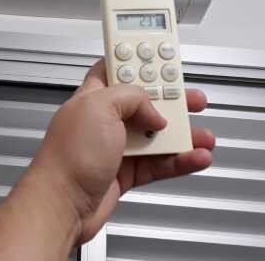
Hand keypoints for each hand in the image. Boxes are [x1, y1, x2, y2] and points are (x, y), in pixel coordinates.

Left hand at [31, 59, 214, 243]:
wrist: (62, 204)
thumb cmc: (68, 156)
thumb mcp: (100, 107)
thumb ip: (131, 97)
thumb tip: (152, 110)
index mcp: (94, 96)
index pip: (119, 69)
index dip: (140, 63)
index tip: (163, 60)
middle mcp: (105, 119)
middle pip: (145, 102)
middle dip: (172, 100)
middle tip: (192, 98)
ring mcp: (116, 146)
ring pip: (156, 135)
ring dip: (182, 135)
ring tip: (203, 134)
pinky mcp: (125, 172)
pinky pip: (159, 162)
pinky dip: (179, 160)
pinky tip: (195, 157)